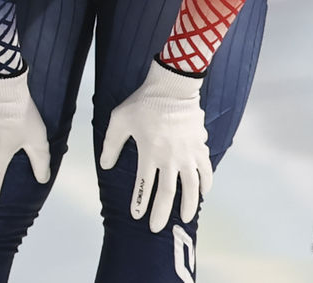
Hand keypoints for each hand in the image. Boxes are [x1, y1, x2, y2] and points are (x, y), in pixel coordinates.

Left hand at [100, 59, 212, 232]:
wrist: (173, 85)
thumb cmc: (144, 101)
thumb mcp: (120, 119)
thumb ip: (111, 144)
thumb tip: (105, 165)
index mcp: (149, 153)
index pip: (143, 186)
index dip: (140, 203)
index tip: (136, 215)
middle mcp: (170, 158)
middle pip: (167, 193)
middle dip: (161, 213)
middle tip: (157, 228)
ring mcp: (187, 153)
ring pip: (191, 187)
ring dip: (189, 205)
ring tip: (186, 218)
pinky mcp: (199, 145)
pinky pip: (206, 169)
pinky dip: (206, 183)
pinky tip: (204, 192)